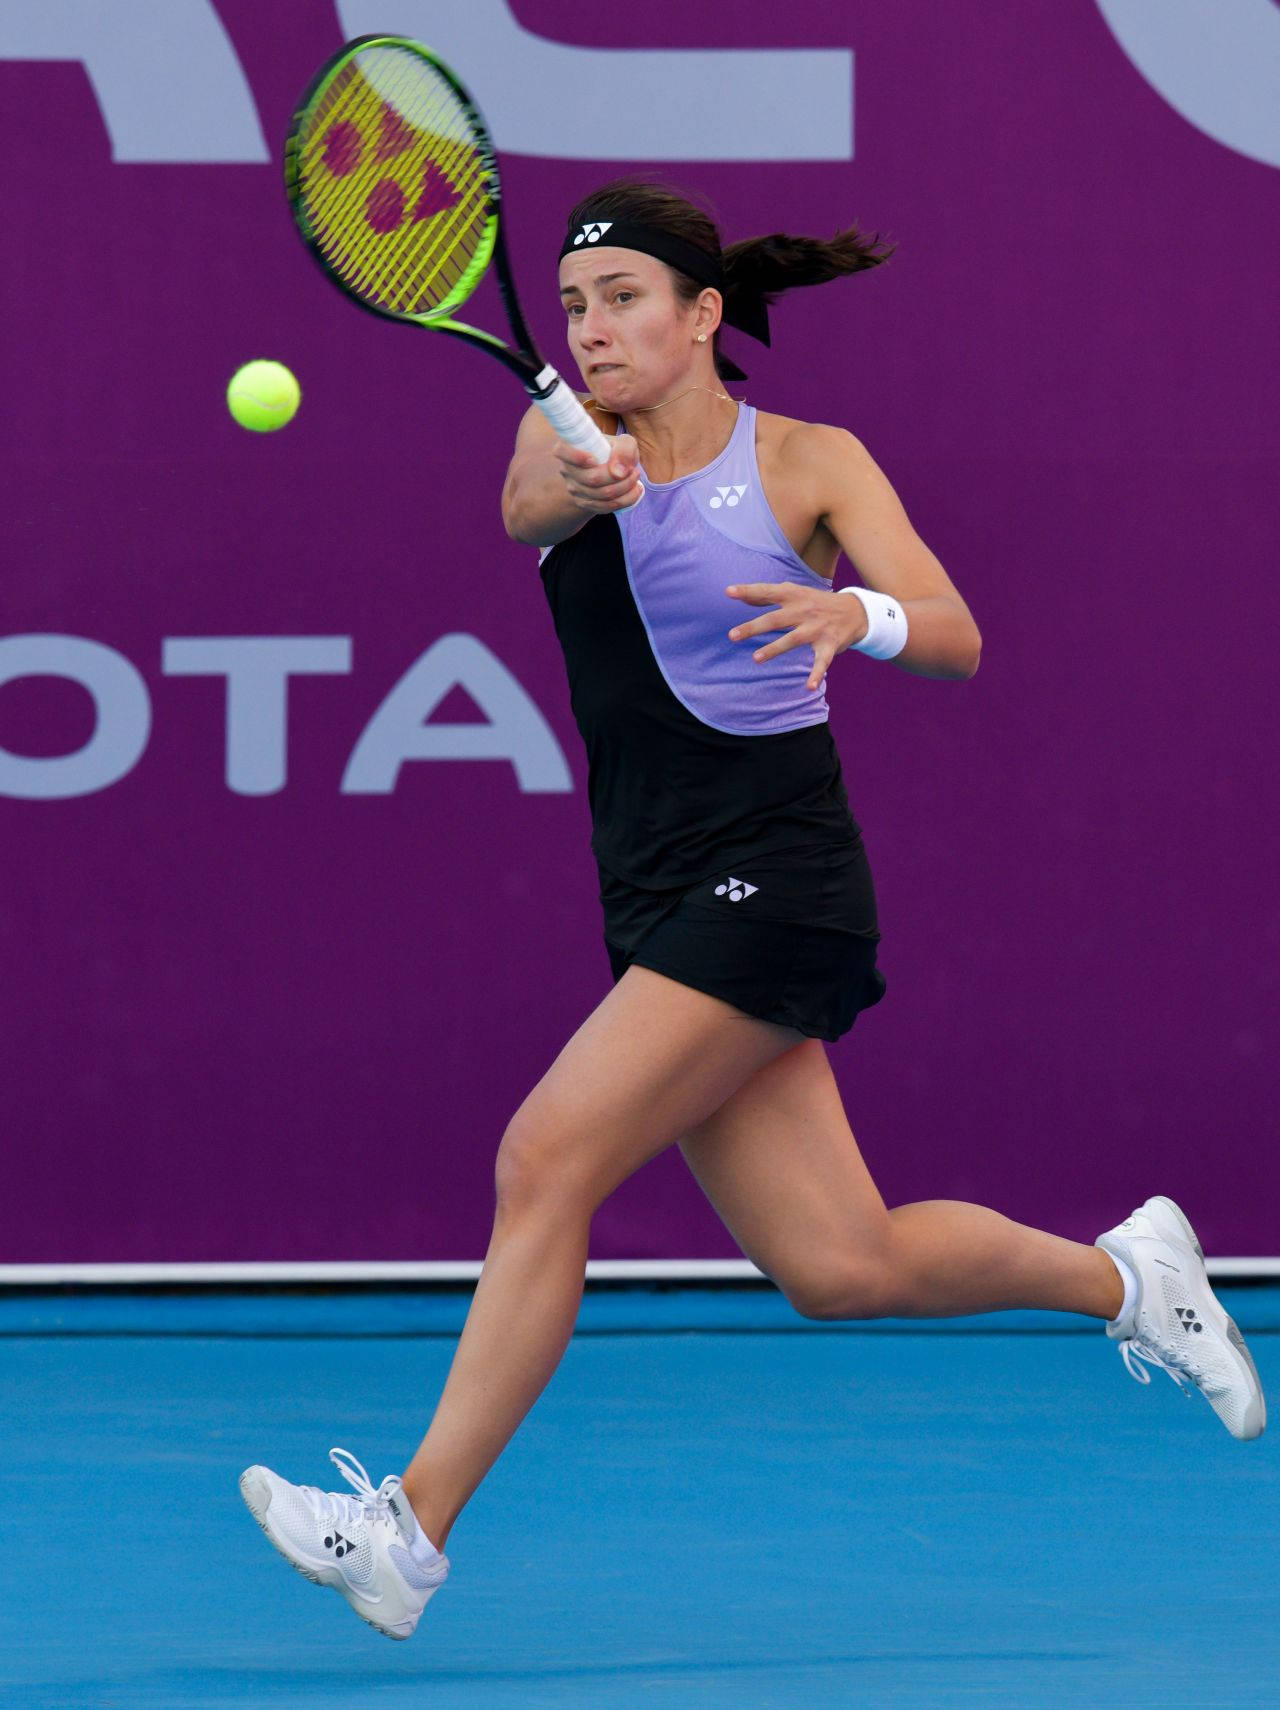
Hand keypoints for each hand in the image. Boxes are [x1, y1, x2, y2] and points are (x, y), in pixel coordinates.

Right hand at [554, 434, 643, 512]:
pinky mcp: (583, 503)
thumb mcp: (624, 442)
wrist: (612, 469)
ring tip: (636, 477)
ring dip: (625, 488)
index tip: (594, 459)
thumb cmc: (616, 451)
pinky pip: (604, 507)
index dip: (576, 457)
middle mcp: (567, 469)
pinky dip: (625, 500)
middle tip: (634, 470)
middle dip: (620, 477)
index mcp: (570, 447)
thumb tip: (618, 472)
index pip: (561, 451)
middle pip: (592, 479)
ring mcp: (574, 488)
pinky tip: (635, 491)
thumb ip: (624, 450)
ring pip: (601, 494)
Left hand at [726, 581, 867, 690]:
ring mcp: (817, 628)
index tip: (729, 592)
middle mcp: (804, 610)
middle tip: (732, 636)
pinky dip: (816, 674)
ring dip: (774, 649)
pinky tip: (808, 687)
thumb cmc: (816, 602)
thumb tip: (740, 595)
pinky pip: (821, 662)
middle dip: (753, 627)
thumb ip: (768, 595)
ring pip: (793, 639)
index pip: (767, 592)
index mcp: (793, 596)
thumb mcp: (795, 593)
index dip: (748, 591)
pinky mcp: (829, 644)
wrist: (856, 610)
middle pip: (775, 619)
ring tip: (756, 658)